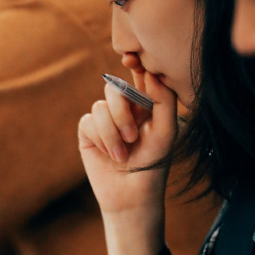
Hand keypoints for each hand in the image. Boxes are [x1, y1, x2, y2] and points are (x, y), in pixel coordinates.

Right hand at [78, 64, 176, 218]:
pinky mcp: (87, 132)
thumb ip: (163, 100)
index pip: (139, 76)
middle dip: (122, 112)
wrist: (131, 194)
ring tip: (122, 154)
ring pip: (100, 106)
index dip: (134, 64)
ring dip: (112, 132)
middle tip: (132, 137)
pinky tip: (110, 155)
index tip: (131, 59)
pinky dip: (101, 139)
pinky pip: (89, 122)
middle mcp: (124, 109)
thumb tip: (149, 73)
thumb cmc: (153, 164)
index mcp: (145, 104)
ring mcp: (104, 120)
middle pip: (115, 88)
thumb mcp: (166, 131)